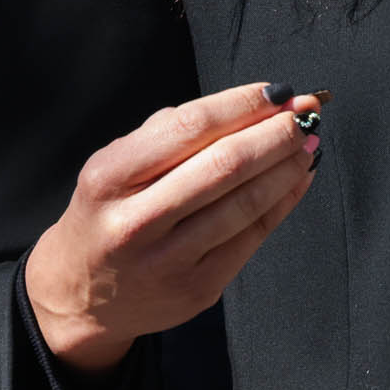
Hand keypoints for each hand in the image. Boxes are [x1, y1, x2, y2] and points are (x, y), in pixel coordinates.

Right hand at [24, 81, 318, 373]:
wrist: (79, 297)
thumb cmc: (108, 213)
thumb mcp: (115, 166)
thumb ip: (170, 133)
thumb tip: (252, 103)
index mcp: (109, 178)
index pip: (190, 127)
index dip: (243, 104)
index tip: (279, 91)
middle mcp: (135, 221)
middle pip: (224, 165)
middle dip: (275, 133)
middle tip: (307, 113)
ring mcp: (168, 261)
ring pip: (245, 203)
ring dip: (287, 166)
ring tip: (309, 142)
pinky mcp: (197, 290)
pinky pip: (252, 237)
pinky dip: (284, 202)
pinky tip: (298, 179)